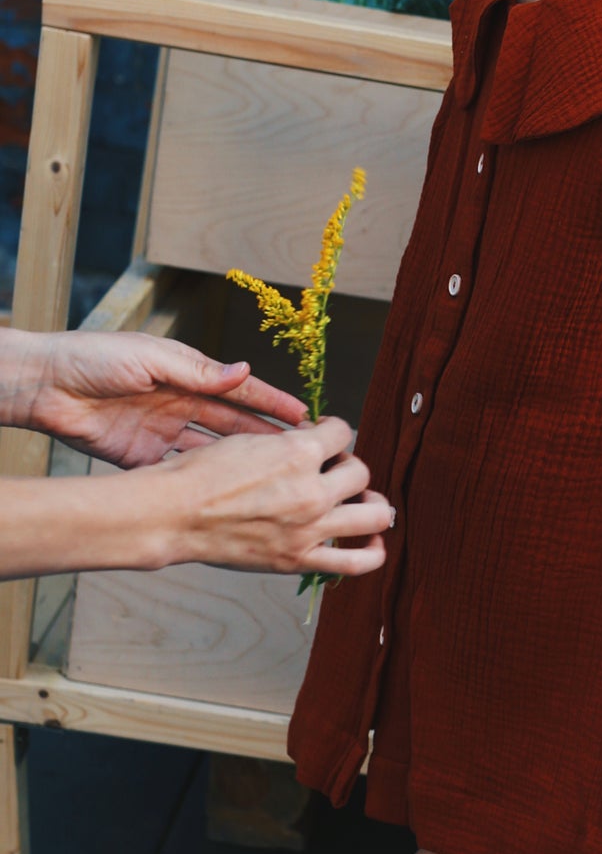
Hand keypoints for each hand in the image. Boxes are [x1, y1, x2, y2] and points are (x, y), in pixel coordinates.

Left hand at [17, 330, 307, 465]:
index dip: (271, 402)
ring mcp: (162, 432)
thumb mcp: (150, 359)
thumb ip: (197, 371)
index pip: (238, 390)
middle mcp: (179, 402)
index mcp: (185, 373)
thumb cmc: (93, 359)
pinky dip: (203, 481)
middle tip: (303, 453)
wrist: (44, 385)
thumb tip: (243, 372)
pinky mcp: (141, 457)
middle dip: (267, 437)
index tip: (305, 416)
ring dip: (241, 463)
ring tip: (275, 478)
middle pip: (233, 423)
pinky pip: (180, 471)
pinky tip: (229, 494)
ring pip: (212, 451)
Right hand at [153, 415, 390, 575]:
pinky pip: (356, 562)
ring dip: (374, 502)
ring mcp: (310, 528)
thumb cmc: (202, 474)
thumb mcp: (248, 440)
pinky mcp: (300, 559)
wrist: (174, 514)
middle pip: (361, 471)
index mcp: (299, 453)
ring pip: (374, 513)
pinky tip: (376, 542)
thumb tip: (314, 439)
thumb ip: (288, 442)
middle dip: (349, 464)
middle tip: (333, 469)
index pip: (343, 432)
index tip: (324, 437)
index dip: (334, 431)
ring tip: (364, 500)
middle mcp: (312, 490)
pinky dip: (374, 553)